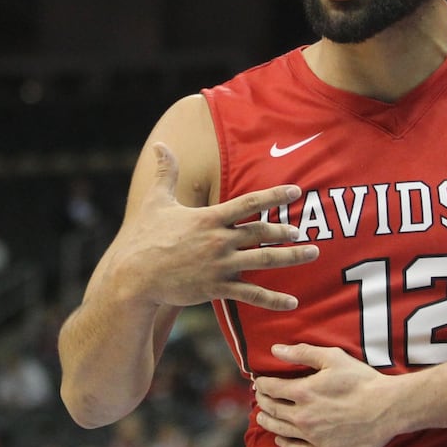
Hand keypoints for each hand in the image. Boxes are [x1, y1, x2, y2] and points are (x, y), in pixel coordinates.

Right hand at [120, 142, 316, 310]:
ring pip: (264, 261)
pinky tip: (293, 302)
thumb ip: (166, 173)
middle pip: (262, 233)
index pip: (250, 203)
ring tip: (313, 254)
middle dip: (286, 231)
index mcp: (210, 219)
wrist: (132, 278)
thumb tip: (161, 144)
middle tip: (305, 230)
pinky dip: (273, 299)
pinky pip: (250, 294)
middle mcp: (219, 241)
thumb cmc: (144, 238)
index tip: (296, 191)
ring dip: (292, 258)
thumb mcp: (155, 202)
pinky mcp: (216, 287)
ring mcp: (220, 265)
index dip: (275, 196)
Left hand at [254, 344, 403, 446]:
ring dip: (267, 421)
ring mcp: (312, 436)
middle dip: (262, 400)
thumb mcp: (334, 358)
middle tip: (259, 396)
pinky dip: (283, 443)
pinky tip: (280, 439)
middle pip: (271, 409)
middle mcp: (302, 416)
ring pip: (279, 430)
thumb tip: (275, 350)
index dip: (262, 383)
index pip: (271, 388)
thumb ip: (303, 353)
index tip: (260, 381)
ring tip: (262, 416)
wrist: (388, 408)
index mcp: (302, 392)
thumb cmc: (363, 381)